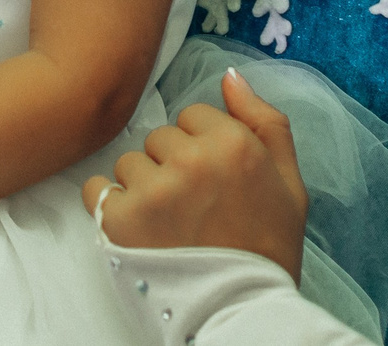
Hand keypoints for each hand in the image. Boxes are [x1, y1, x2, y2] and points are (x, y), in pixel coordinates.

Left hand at [83, 68, 308, 278]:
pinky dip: (110, 206)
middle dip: (171, 164)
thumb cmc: (268, 247)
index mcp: (233, 143)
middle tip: (193, 206)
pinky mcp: (121, 218)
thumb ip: (264, 121)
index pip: (191, 115)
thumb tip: (229, 76)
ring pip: (130, 162)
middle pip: (160, 137)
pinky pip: (98, 189)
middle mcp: (190, 159)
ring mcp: (153, 189)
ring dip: (143, 186)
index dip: (202, 146)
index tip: (213, 180)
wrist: (245, 311)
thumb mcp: (289, 182)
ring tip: (168, 223)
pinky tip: (137, 227)